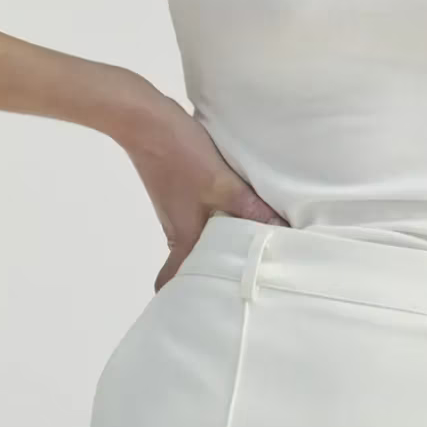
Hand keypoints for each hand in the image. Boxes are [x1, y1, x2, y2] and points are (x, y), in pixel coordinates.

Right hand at [121, 93, 287, 291]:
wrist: (147, 120)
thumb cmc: (180, 156)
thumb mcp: (221, 183)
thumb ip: (250, 208)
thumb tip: (279, 230)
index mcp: (182, 238)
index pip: (172, 281)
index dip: (184, 297)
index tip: (208, 306)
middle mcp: (177, 230)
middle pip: (192, 262)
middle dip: (215, 271)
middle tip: (247, 278)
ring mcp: (178, 210)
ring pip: (201, 238)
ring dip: (222, 243)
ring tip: (253, 247)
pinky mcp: (181, 192)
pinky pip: (203, 217)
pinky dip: (220, 222)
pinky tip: (241, 213)